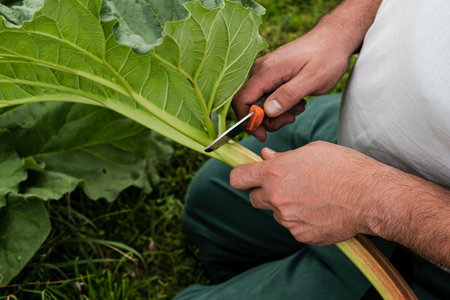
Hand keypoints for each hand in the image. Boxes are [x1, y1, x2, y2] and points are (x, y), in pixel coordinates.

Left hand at [230, 142, 385, 244]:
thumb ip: (283, 157)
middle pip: (254, 198)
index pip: (238, 178)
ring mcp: (288, 220)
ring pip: (276, 213)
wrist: (371, 197)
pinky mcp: (301, 235)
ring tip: (313, 197)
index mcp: (274, 173)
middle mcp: (276, 198)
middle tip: (287, 185)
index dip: (241, 176)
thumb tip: (266, 157)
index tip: (247, 176)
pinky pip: (293, 227)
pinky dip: (301, 220)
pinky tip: (320, 210)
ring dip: (286, 206)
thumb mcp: (311, 151)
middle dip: (265, 192)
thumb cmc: (344, 167)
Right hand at [232, 29, 350, 140]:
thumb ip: (288, 95)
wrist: (333, 39)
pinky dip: (280, 105)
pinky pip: (267, 96)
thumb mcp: (312, 80)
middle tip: (291, 118)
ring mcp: (265, 71)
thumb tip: (268, 111)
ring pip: (259, 102)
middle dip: (268, 119)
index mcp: (266, 71)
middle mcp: (260, 70)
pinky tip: (297, 101)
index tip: (263, 134)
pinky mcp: (271, 74)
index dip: (248, 121)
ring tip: (299, 107)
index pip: (242, 99)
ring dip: (277, 113)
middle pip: (249, 104)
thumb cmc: (326, 57)